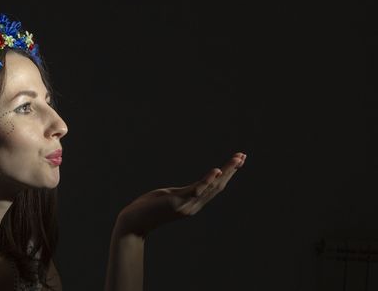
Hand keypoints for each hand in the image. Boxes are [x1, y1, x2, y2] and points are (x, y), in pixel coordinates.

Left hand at [115, 152, 246, 238]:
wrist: (134, 222)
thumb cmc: (147, 209)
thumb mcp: (168, 198)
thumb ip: (179, 195)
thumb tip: (185, 190)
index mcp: (193, 203)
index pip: (215, 187)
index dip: (227, 174)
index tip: (238, 160)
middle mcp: (194, 205)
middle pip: (218, 186)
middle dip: (231, 170)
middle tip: (243, 156)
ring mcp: (187, 204)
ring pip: (211, 186)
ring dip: (225, 171)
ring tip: (236, 159)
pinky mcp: (177, 202)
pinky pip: (196, 190)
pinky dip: (207, 180)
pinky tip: (216, 170)